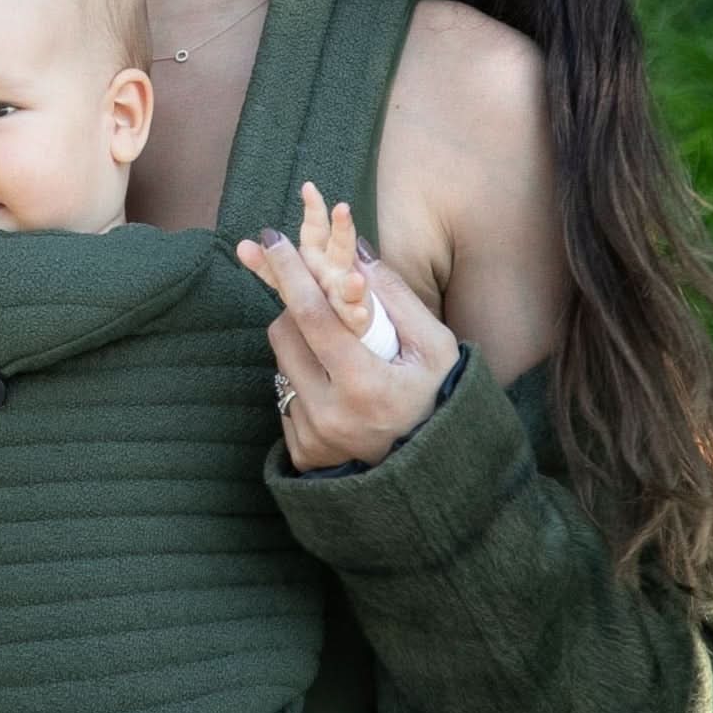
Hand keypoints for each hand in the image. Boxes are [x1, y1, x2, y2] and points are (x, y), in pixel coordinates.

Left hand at [236, 184, 461, 470]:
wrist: (433, 474)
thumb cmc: (440, 400)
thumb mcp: (434, 348)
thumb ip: (395, 297)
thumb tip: (355, 251)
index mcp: (366, 386)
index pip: (313, 317)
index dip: (290, 273)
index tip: (272, 239)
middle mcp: (331, 416)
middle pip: (284, 335)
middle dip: (294, 307)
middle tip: (316, 301)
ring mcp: (311, 439)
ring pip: (280, 365)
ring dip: (300, 345)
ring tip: (336, 354)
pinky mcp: (301, 454)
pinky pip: (285, 398)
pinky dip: (305, 383)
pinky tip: (337, 391)